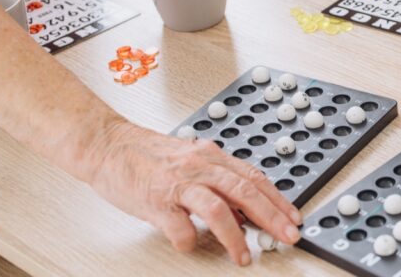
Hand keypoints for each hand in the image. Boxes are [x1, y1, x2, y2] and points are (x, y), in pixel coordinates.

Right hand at [88, 121, 301, 265]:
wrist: (107, 145)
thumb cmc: (147, 156)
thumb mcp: (190, 160)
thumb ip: (216, 180)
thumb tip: (243, 210)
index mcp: (210, 156)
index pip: (254, 177)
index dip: (278, 199)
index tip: (293, 218)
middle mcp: (198, 166)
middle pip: (245, 191)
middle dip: (271, 217)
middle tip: (287, 237)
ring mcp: (177, 183)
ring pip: (218, 208)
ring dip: (236, 236)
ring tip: (244, 257)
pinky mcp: (154, 200)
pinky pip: (179, 226)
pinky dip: (189, 241)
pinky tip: (191, 246)